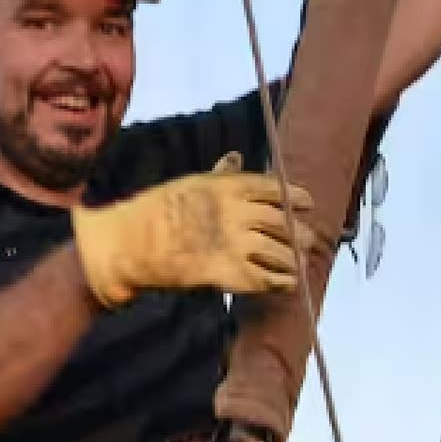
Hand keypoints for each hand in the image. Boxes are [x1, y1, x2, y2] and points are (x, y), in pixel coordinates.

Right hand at [69, 156, 323, 308]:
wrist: (131, 244)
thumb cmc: (157, 210)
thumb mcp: (191, 184)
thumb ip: (220, 175)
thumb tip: (236, 157)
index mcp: (227, 187)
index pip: (274, 189)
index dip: (295, 196)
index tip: (308, 204)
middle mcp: (236, 212)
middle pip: (282, 222)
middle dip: (299, 233)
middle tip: (309, 241)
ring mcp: (233, 243)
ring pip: (279, 252)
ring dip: (292, 259)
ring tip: (299, 265)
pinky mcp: (227, 272)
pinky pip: (264, 278)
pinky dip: (279, 282)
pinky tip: (287, 284)